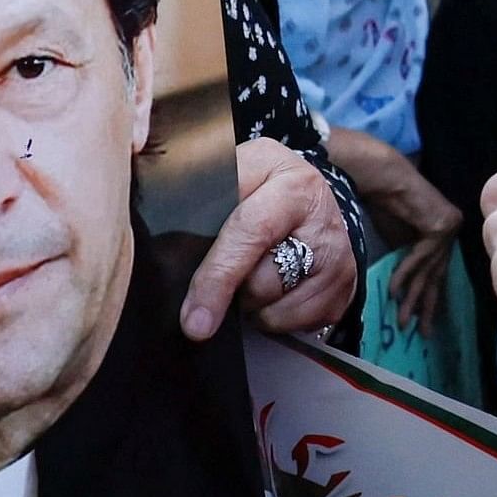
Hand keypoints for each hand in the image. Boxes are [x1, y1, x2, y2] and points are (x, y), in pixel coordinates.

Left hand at [183, 139, 360, 339]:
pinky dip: (275, 318)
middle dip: (234, 288)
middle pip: (262, 282)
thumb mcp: (222, 172)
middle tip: (225, 272)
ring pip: (276, 308)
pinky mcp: (347, 284)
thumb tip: (149, 196)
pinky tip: (274, 290)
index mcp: (281, 173)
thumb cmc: (249, 190)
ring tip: (251, 275)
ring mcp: (338, 250)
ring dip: (252, 305)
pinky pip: (297, 324)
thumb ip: (189, 188)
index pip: (247, 232)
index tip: (193, 317)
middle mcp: (318, 208)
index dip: (217, 277)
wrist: (306, 198)